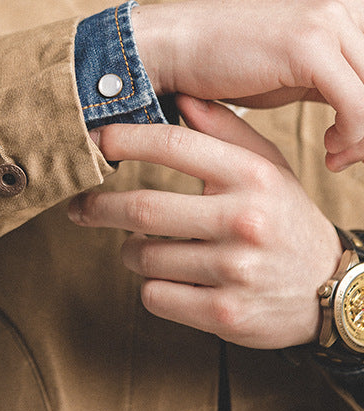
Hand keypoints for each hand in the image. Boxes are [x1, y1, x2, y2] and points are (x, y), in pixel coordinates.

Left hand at [68, 96, 341, 348]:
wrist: (331, 291)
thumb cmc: (285, 219)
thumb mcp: (268, 168)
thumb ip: (226, 131)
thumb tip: (181, 97)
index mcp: (252, 176)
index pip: (173, 146)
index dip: (123, 140)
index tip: (93, 141)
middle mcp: (245, 220)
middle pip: (142, 208)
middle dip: (99, 207)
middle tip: (79, 207)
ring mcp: (236, 270)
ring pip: (142, 256)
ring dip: (131, 251)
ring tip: (145, 247)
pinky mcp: (226, 314)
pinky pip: (154, 295)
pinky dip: (151, 286)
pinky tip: (170, 279)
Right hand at [131, 0, 363, 169]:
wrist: (169, 46)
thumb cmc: (222, 59)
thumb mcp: (294, 63)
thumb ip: (336, 75)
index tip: (355, 136)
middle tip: (351, 154)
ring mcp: (327, 15)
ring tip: (340, 155)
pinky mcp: (309, 45)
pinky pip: (357, 103)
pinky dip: (352, 136)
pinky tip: (329, 149)